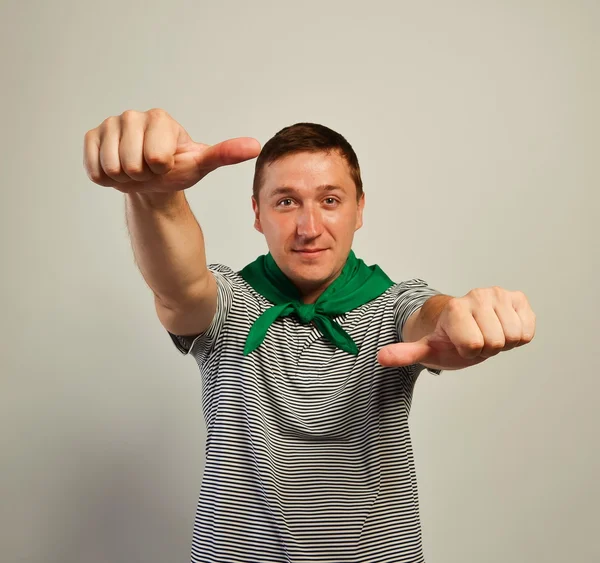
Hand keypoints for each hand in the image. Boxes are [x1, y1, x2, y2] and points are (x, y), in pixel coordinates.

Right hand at [83, 108, 260, 193]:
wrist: (152, 180)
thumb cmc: (178, 169)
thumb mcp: (201, 163)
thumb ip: (225, 153)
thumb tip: (255, 145)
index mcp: (160, 118)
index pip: (156, 158)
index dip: (162, 170)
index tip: (167, 164)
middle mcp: (133, 116)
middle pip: (132, 164)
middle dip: (143, 175)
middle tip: (150, 170)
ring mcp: (109, 124)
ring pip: (112, 167)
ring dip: (125, 178)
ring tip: (135, 169)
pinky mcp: (91, 137)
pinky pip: (94, 168)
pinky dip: (106, 178)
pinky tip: (118, 170)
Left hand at [377, 287, 535, 370]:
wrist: (461, 322)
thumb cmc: (445, 337)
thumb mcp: (425, 348)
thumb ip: (405, 353)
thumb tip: (381, 357)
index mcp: (455, 308)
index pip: (473, 345)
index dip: (467, 351)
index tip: (459, 343)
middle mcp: (478, 295)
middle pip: (495, 342)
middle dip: (486, 347)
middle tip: (474, 338)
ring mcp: (499, 294)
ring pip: (514, 336)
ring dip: (502, 341)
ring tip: (486, 333)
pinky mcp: (518, 298)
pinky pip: (528, 330)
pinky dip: (519, 335)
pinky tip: (502, 328)